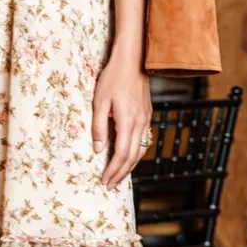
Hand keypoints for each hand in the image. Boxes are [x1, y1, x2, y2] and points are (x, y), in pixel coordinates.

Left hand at [91, 47, 151, 189]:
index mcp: (127, 122)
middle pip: (133, 157)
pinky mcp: (147, 115)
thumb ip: (99, 127)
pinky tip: (128, 156)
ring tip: (118, 176)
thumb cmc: (113, 78)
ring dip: (129, 166)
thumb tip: (98, 149)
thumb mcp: (99, 102)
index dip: (113, 170)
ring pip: (141, 151)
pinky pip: (144, 141)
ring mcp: (146, 120)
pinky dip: (136, 154)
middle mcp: (140, 124)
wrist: (133, 61)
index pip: (122, 154)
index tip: (104, 181)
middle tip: (109, 185)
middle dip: (120, 173)